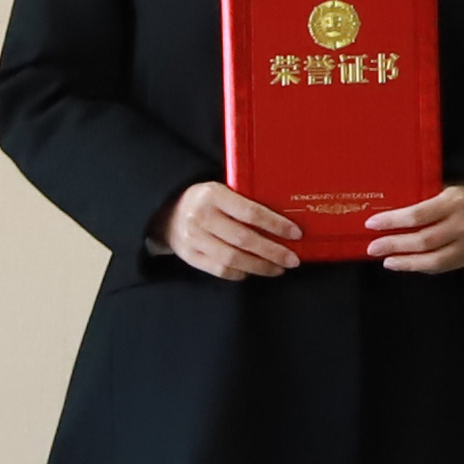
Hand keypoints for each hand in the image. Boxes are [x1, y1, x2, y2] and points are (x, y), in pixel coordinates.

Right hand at [164, 182, 303, 280]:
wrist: (166, 213)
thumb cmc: (206, 201)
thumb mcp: (222, 190)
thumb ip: (245, 200)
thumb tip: (285, 217)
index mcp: (213, 195)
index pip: (251, 212)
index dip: (276, 224)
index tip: (296, 233)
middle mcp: (201, 217)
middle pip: (244, 239)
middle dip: (273, 251)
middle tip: (293, 259)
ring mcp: (193, 239)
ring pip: (233, 258)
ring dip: (260, 266)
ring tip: (279, 268)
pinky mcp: (190, 256)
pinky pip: (220, 270)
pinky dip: (240, 273)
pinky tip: (254, 271)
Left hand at [363, 183, 463, 274]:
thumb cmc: (462, 194)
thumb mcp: (445, 187)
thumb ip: (422, 197)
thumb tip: (385, 208)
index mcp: (455, 201)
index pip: (419, 214)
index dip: (393, 221)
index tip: (371, 223)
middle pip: (423, 240)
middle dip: (394, 244)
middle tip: (372, 247)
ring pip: (433, 259)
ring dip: (405, 261)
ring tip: (386, 260)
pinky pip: (440, 267)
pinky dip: (419, 267)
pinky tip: (403, 264)